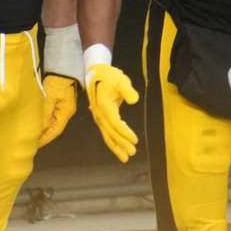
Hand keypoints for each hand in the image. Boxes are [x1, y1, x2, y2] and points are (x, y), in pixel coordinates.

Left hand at [37, 75, 77, 146]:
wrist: (62, 65)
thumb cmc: (56, 82)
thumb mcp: (49, 98)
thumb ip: (44, 114)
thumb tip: (39, 130)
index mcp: (66, 112)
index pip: (56, 131)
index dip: (45, 139)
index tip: (34, 146)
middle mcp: (66, 111)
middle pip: (54, 127)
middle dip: (43, 135)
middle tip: (30, 143)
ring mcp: (62, 105)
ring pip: (51, 121)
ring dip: (42, 128)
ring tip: (30, 134)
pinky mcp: (57, 100)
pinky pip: (49, 114)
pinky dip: (42, 119)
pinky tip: (34, 122)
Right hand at [84, 45, 139, 161]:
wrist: (95, 73)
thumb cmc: (110, 76)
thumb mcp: (120, 80)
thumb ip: (127, 90)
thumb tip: (134, 100)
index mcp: (104, 107)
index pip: (116, 124)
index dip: (125, 134)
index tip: (135, 140)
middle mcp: (99, 115)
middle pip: (111, 133)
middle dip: (121, 144)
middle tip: (132, 153)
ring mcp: (98, 117)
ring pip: (107, 135)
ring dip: (116, 146)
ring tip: (125, 157)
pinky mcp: (99, 117)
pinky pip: (106, 132)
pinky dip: (113, 140)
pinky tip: (120, 144)